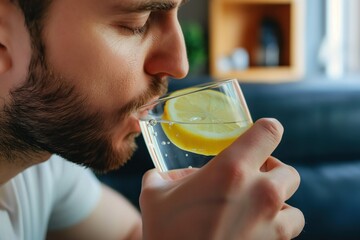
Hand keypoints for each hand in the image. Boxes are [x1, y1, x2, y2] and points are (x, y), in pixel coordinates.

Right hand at [140, 118, 304, 239]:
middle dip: (272, 173)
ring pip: (294, 206)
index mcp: (232, 170)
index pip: (269, 132)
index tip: (260, 136)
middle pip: (288, 172)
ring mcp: (272, 225)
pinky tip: (255, 229)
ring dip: (279, 204)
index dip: (268, 129)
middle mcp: (260, 194)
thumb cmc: (166, 235)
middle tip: (252, 178)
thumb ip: (165, 175)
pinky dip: (277, 227)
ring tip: (256, 209)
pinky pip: (288, 231)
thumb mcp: (155, 195)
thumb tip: (173, 175)